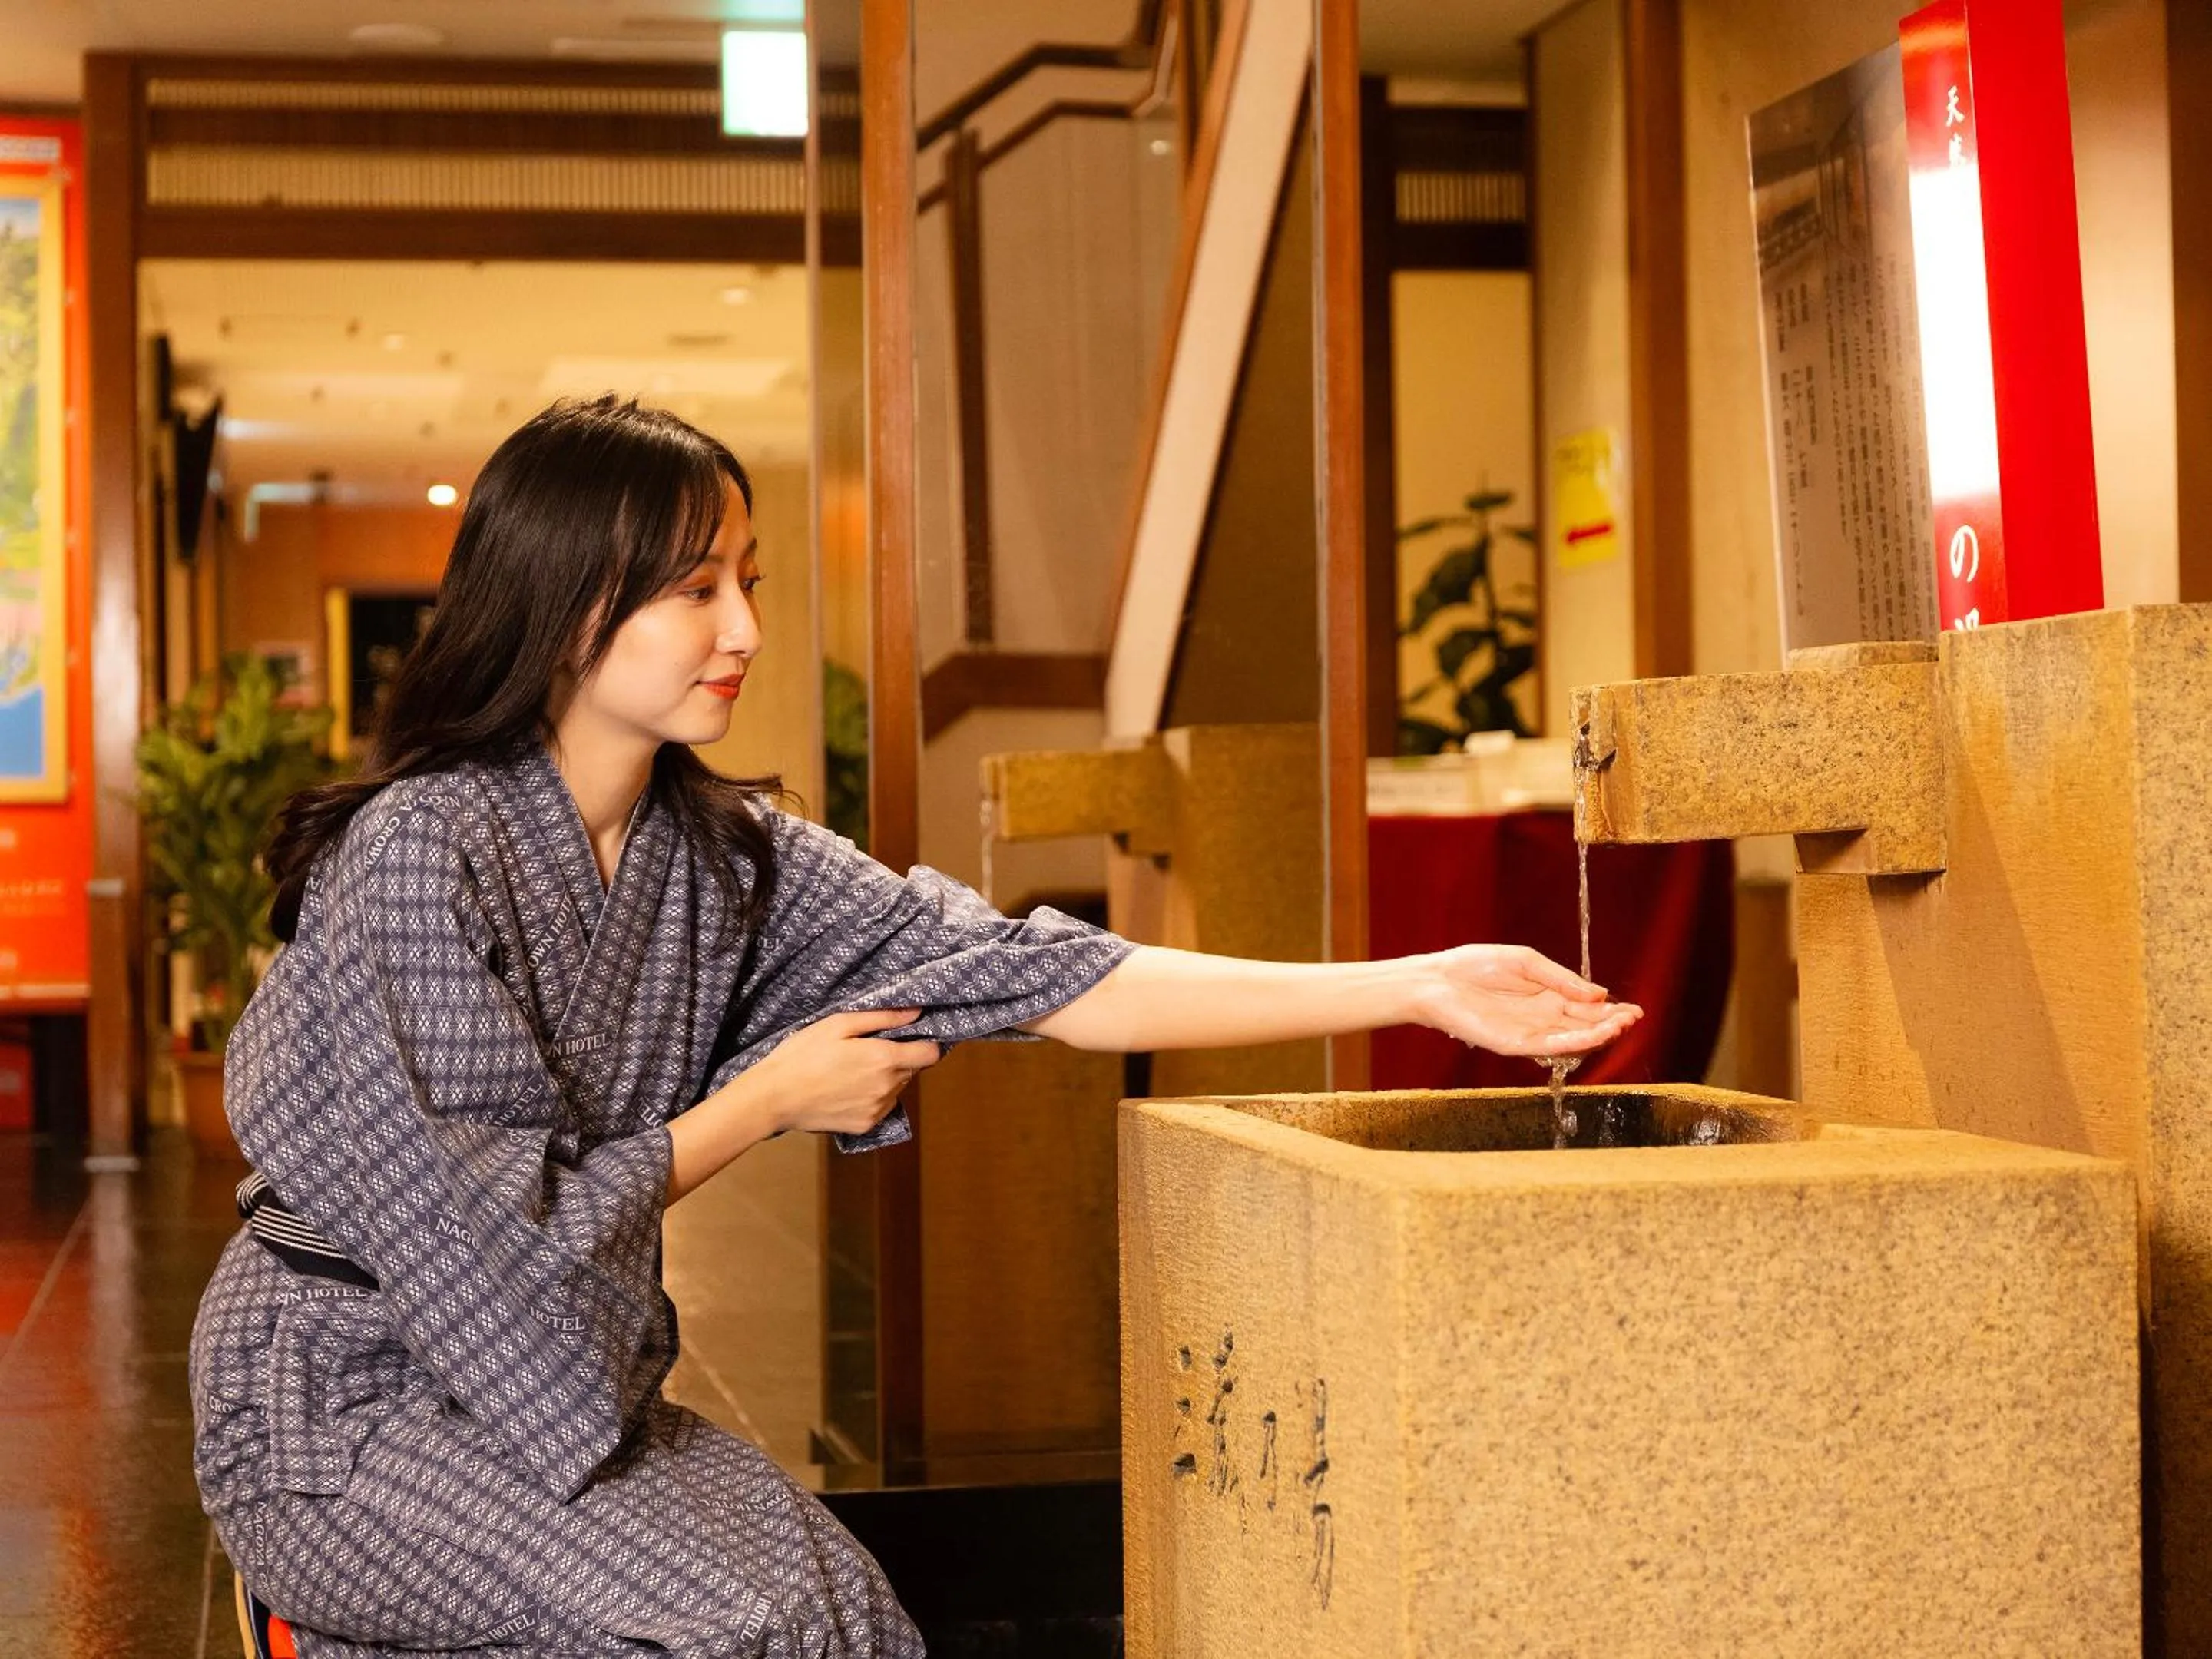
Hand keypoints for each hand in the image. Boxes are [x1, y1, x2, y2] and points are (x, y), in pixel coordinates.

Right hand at [742, 1007, 941, 1137]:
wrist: (775, 1097)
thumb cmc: (804, 1054)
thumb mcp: (839, 1024)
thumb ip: (882, 1018)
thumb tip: (916, 1013)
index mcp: (885, 1060)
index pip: (930, 1054)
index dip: (923, 1044)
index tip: (908, 1038)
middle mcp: (888, 1088)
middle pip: (912, 1070)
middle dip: (898, 1059)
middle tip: (867, 1051)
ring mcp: (878, 1111)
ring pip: (897, 1089)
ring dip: (885, 1079)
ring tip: (852, 1071)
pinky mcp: (865, 1127)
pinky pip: (881, 1107)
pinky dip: (872, 1098)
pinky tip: (846, 1090)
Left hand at [1410, 945, 1641, 1058]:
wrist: (1437, 981)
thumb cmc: (1474, 966)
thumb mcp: (1526, 962)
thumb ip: (1561, 978)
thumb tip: (1598, 994)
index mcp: (1545, 997)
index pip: (1585, 1008)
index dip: (1610, 1010)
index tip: (1634, 1009)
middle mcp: (1541, 1018)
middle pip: (1584, 1025)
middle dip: (1611, 1023)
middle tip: (1634, 1018)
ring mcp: (1529, 1033)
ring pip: (1572, 1039)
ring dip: (1598, 1034)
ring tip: (1621, 1026)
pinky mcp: (1514, 1044)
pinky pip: (1550, 1046)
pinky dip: (1573, 1042)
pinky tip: (1593, 1035)